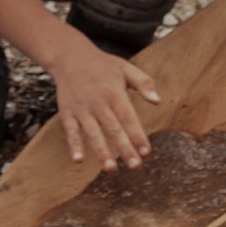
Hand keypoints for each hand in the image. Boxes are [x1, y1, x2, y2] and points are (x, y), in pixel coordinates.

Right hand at [49, 41, 158, 169]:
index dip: (137, 135)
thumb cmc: (102, 65)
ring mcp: (82, 109)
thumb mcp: (125, 68)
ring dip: (101, 151)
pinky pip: (70, 131)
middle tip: (135, 166)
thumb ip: (143, 83)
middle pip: (113, 128)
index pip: (128, 117)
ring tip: (111, 169)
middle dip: (124, 148)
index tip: (146, 152)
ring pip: (92, 133)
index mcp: (114, 92)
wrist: (69, 57)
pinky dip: (73, 145)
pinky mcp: (67, 113)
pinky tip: (78, 160)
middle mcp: (98, 102)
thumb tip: (157, 101)